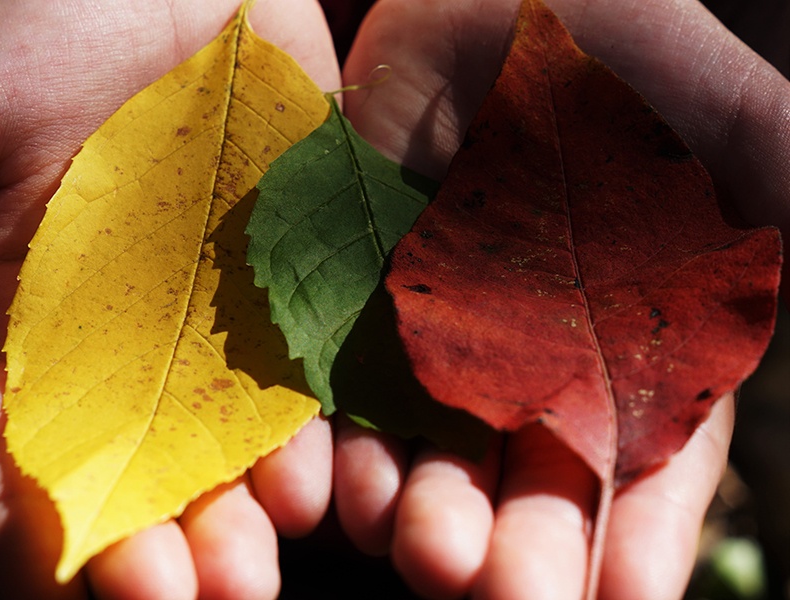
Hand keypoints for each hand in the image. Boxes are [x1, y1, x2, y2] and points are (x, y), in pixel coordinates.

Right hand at [0, 1, 339, 597]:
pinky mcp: (308, 284)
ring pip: (238, 443)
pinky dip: (336, 426)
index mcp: (22, 332)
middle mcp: (128, 351)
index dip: (25, 528)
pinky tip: (345, 475)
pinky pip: (325, 368)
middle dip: (159, 546)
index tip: (50, 591)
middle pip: (139, 472)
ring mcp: (225, 324)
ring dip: (255, 509)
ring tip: (267, 561)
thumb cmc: (37, 34)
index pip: (12, 451)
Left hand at [335, 0, 788, 597]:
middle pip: (530, 476)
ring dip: (425, 511)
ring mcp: (438, 338)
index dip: (639, 532)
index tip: (625, 598)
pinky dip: (335, 445)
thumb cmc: (611, 44)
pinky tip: (336, 492)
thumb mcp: (715, 109)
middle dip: (523, 544)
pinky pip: (338, 391)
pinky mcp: (351, 306)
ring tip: (422, 554)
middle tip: (505, 596)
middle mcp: (534, 356)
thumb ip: (773, 174)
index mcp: (634, 334)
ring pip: (429, 451)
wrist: (480, 0)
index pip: (648, 456)